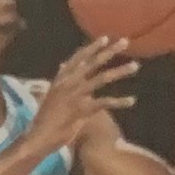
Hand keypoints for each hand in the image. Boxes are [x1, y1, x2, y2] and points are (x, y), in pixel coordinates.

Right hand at [33, 35, 140, 151]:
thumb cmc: (46, 118)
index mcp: (61, 79)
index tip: (106, 38)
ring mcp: (75, 95)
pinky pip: (104, 102)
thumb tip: (63, 65)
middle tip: (125, 42)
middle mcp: (68, 83)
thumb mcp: (51, 94)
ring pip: (101, 78)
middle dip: (110, 51)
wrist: (39, 136)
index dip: (92, 47)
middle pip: (93, 62)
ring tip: (135, 66)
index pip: (78, 57)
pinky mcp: (82, 109)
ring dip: (120, 71)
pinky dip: (119, 101)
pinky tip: (132, 100)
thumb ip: (61, 80)